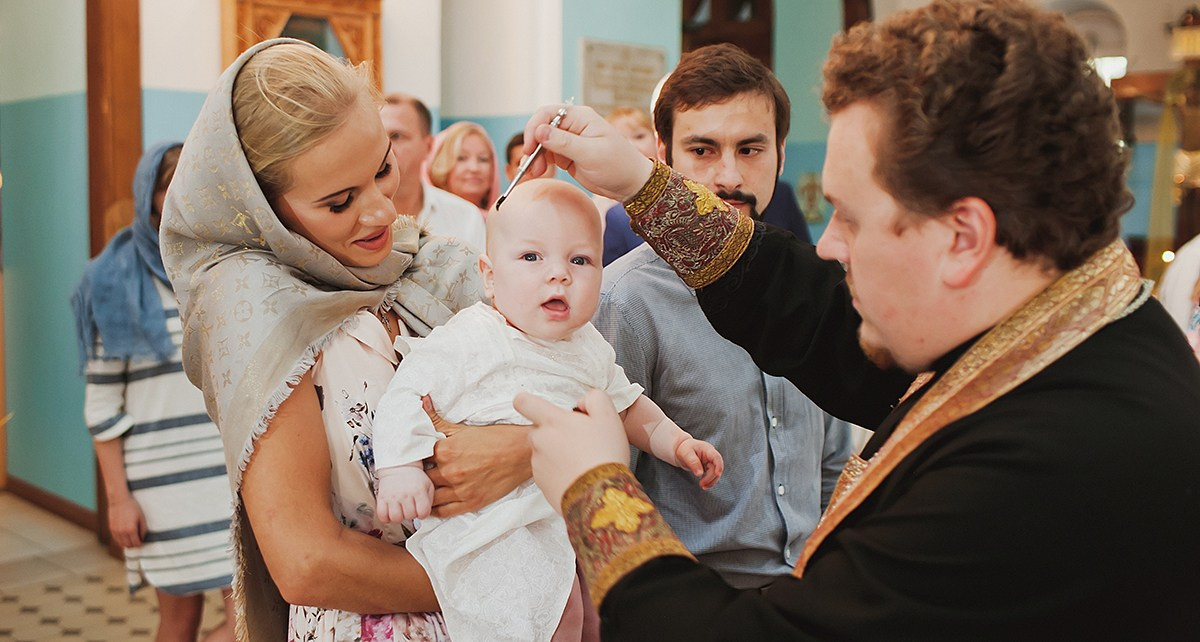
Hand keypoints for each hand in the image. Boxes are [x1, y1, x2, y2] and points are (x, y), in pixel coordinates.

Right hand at [106, 495, 145, 548]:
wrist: (119, 500)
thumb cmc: (132, 507)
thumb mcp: (141, 517)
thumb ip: (143, 529)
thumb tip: (142, 538)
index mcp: (131, 529)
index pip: (136, 543)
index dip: (140, 544)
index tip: (142, 542)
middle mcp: (122, 532)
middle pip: (128, 545)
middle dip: (134, 545)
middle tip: (137, 542)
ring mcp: (115, 531)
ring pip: (121, 544)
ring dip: (127, 544)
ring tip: (131, 540)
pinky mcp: (111, 529)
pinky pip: (116, 539)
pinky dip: (120, 541)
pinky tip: (124, 537)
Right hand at [375, 465, 433, 522]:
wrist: (399, 466)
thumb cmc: (414, 477)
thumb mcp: (428, 485)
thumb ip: (429, 500)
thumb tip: (425, 514)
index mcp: (419, 491)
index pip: (423, 513)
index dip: (422, 514)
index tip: (420, 510)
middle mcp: (405, 495)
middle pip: (409, 516)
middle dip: (411, 514)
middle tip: (410, 508)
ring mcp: (393, 497)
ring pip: (396, 518)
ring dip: (399, 516)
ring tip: (400, 510)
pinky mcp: (382, 498)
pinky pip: (382, 515)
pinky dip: (386, 517)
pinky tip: (391, 512)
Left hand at [424, 396, 532, 517]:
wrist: (522, 452)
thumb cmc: (496, 438)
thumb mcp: (463, 427)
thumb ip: (437, 418)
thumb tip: (422, 401)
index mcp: (446, 451)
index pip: (417, 458)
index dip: (413, 459)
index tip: (410, 461)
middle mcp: (450, 472)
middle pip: (421, 478)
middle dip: (416, 477)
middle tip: (412, 477)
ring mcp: (460, 489)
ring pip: (429, 497)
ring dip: (422, 494)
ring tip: (418, 492)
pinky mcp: (471, 502)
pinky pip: (444, 512)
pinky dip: (433, 510)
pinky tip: (428, 506)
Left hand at [516, 389, 629, 512]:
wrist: (600, 495)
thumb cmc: (605, 454)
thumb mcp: (608, 416)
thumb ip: (593, 398)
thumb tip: (582, 402)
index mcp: (552, 422)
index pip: (524, 402)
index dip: (526, 400)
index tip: (533, 404)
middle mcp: (539, 441)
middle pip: (537, 429)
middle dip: (553, 432)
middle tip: (577, 439)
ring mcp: (538, 463)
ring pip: (543, 451)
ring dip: (556, 452)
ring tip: (581, 460)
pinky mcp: (541, 483)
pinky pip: (546, 471)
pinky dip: (558, 471)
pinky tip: (576, 474)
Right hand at [521, 104, 655, 201]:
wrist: (630, 184)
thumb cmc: (618, 165)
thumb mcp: (591, 154)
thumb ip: (564, 142)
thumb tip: (539, 130)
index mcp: (581, 117)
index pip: (548, 113)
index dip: (534, 127)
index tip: (529, 147)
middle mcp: (573, 126)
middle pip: (541, 128)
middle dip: (532, 145)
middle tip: (530, 165)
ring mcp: (569, 141)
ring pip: (541, 143)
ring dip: (534, 157)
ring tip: (535, 172)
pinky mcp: (567, 155)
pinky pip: (547, 155)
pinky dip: (540, 163)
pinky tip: (539, 172)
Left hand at [675, 438, 723, 490]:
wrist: (681, 450)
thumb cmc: (684, 449)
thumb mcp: (686, 454)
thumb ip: (693, 463)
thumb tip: (700, 474)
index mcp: (707, 449)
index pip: (716, 457)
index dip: (719, 465)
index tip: (717, 474)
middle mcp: (711, 456)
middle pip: (716, 467)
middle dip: (711, 477)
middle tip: (701, 484)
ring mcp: (710, 462)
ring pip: (715, 473)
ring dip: (711, 481)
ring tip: (703, 487)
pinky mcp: (708, 467)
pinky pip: (711, 475)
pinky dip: (709, 481)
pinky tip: (704, 485)